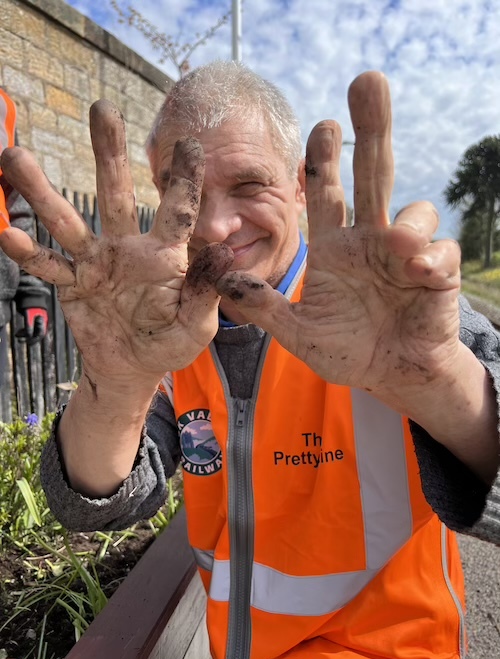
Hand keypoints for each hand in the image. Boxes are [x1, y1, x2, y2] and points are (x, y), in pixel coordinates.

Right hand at [0, 100, 232, 391]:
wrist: (133, 368)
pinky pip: (47, 265)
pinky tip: (6, 232)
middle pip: (116, 194)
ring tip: (14, 157)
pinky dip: (27, 252)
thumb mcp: (196, 326)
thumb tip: (224, 253)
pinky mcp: (72, 284)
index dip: (185, 179)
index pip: (178, 212)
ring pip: (68, 221)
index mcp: (165, 256)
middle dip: (109, 154)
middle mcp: (127, 248)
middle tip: (102, 109)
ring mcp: (96, 263)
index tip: (191, 143)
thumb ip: (205, 293)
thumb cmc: (170, 344)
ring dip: (43, 192)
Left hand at [216, 72, 461, 409]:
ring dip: (408, 220)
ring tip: (399, 243)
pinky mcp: (435, 273)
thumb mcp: (299, 333)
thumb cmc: (347, 351)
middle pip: (372, 175)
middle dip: (371, 129)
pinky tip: (420, 272)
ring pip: (413, 211)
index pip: (327, 194)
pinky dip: (432, 257)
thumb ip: (265, 308)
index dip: (324, 160)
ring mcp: (404, 254)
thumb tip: (222, 280)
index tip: (320, 125)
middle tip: (368, 82)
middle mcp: (369, 240)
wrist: (390, 375)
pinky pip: (439, 252)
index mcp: (335, 247)